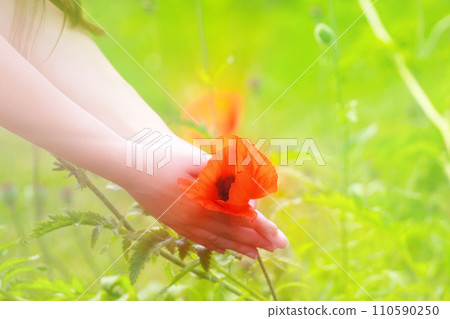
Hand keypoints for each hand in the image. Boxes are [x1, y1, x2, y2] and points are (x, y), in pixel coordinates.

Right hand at [123, 135, 287, 257]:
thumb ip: (226, 178)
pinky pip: (199, 239)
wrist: (131, 164)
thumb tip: (251, 195)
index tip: (277, 236)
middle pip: (232, 232)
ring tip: (255, 255)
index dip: (260, 227)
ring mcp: (182, 223)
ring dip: (239, 247)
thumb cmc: (166, 155)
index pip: (239, 218)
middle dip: (257, 240)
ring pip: (216, 239)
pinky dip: (215, 245)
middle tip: (277, 248)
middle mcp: (194, 217)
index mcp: (203, 201)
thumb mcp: (199, 161)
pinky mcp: (173, 223)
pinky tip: (225, 249)